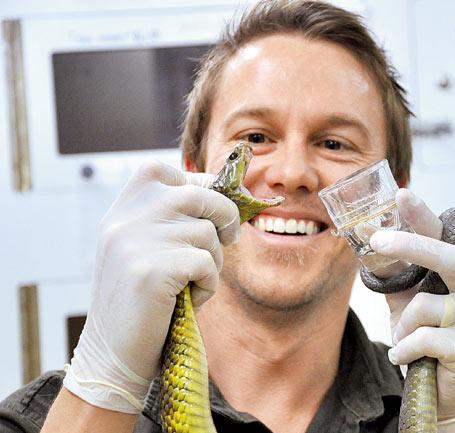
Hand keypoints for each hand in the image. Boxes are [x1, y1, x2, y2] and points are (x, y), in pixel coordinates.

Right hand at [63, 160, 239, 412]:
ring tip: (194, 282)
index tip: (217, 209)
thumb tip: (233, 195)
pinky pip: (205, 262)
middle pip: (199, 194)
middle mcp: (124, 218)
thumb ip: (172, 219)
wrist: (112, 353)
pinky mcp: (151, 269)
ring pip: (207, 233)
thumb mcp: (146, 247)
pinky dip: (208, 284)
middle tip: (231, 238)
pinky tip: (189, 299)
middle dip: (226, 216)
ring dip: (213, 261)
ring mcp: (135, 241)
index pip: (163, 170)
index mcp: (121, 209)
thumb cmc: (142, 300)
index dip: (202, 184)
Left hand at [369, 189, 454, 429]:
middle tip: (379, 240)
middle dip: (411, 247)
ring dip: (402, 325)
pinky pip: (425, 339)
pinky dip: (405, 348)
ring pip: (426, 307)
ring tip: (404, 340)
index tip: (402, 194)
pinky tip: (408, 358)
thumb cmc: (426, 337)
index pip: (446, 237)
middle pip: (449, 258)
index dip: (424, 216)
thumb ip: (397, 274)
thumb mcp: (407, 301)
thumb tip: (368, 240)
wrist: (443, 390)